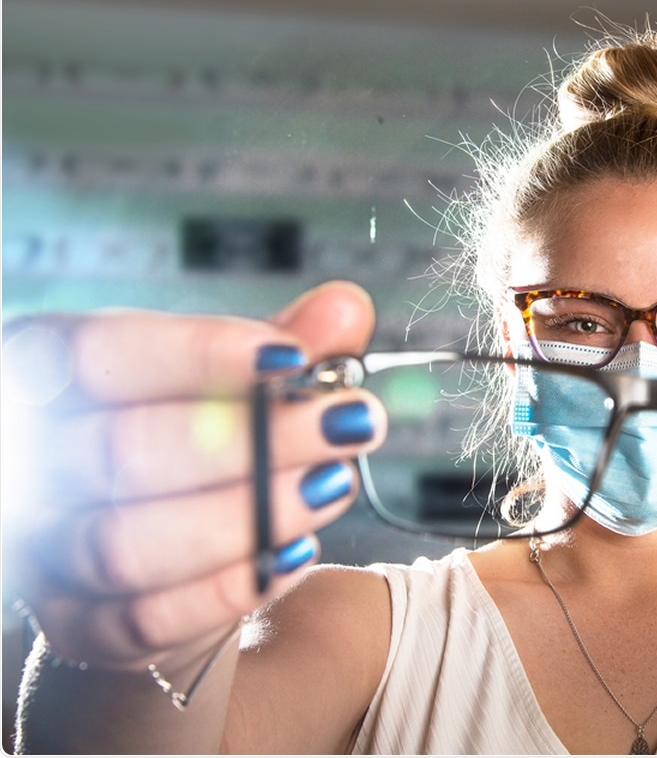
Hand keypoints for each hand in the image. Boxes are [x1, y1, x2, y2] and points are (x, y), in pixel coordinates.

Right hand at [3, 281, 386, 673]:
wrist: (160, 559)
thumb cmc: (190, 444)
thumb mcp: (232, 382)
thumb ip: (286, 343)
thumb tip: (345, 308)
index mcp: (47, 372)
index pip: (101, 352)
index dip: (198, 354)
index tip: (293, 358)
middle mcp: (30, 461)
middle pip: (123, 449)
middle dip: (253, 437)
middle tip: (348, 421)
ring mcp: (44, 550)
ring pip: (129, 543)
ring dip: (250, 514)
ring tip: (333, 483)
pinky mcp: (80, 625)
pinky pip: (149, 618)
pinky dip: (231, 585)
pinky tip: (297, 551)